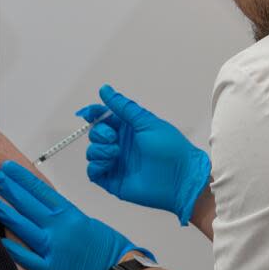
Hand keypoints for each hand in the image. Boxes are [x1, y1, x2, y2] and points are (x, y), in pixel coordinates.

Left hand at [0, 161, 149, 269]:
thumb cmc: (110, 249)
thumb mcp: (87, 222)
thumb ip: (65, 215)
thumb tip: (44, 208)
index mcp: (70, 214)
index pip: (40, 190)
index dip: (21, 177)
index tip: (8, 167)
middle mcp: (59, 228)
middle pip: (27, 204)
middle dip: (8, 187)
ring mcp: (53, 249)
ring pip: (23, 227)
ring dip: (4, 213)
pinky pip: (27, 258)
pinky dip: (12, 248)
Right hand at [77, 85, 210, 225]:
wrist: (180, 178)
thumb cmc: (171, 149)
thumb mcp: (147, 122)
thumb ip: (123, 107)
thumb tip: (105, 90)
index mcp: (128, 129)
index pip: (103, 117)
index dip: (93, 113)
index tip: (88, 113)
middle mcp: (120, 145)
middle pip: (95, 134)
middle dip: (99, 132)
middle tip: (112, 136)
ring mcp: (115, 162)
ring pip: (92, 152)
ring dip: (99, 149)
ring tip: (115, 152)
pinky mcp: (112, 179)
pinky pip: (93, 171)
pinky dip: (96, 165)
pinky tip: (109, 162)